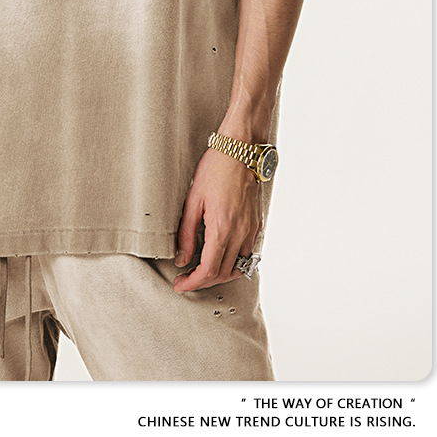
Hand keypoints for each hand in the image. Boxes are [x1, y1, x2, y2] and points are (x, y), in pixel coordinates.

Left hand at [173, 147, 262, 292]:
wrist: (240, 151)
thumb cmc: (215, 170)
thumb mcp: (193, 200)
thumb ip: (186, 233)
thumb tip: (181, 258)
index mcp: (222, 228)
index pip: (208, 270)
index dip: (192, 282)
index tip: (180, 284)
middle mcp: (240, 233)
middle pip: (222, 273)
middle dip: (202, 281)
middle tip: (186, 279)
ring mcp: (251, 230)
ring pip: (237, 267)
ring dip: (219, 275)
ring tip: (201, 270)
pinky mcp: (257, 225)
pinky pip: (247, 254)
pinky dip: (233, 262)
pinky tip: (220, 256)